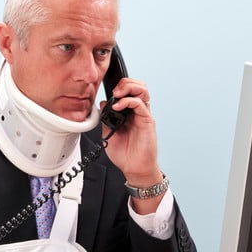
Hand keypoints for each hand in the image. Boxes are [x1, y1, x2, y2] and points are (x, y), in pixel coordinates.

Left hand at [100, 78, 165, 213]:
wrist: (134, 168)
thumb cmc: (125, 154)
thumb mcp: (108, 133)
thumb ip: (106, 118)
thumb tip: (103, 103)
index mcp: (128, 112)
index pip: (128, 90)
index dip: (119, 86)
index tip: (107, 91)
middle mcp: (137, 111)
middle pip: (138, 85)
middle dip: (125, 82)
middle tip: (114, 90)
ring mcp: (143, 115)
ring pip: (142, 90)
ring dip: (129, 87)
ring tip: (117, 94)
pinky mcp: (147, 121)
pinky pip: (141, 104)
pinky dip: (129, 101)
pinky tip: (118, 106)